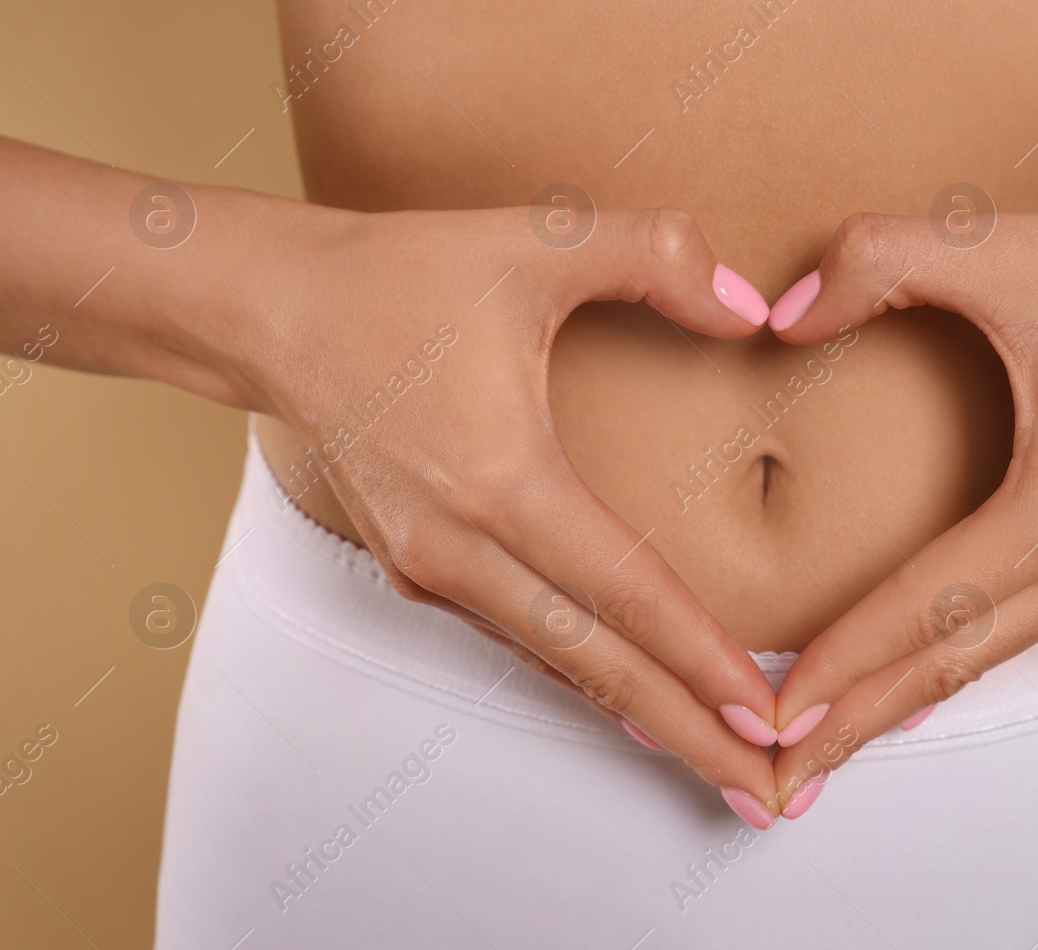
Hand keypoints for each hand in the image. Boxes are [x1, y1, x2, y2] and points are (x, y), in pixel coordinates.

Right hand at [220, 202, 783, 805]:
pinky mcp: (419, 569)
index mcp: (498, 482)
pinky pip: (521, 639)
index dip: (702, 659)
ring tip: (717, 765)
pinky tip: (632, 701)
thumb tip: (753, 307)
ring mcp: (432, 570)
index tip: (767, 716)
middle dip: (688, 736)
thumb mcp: (531, 242)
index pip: (627, 594)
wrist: (270, 312)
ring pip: (557, 665)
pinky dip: (584, 677)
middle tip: (767, 795)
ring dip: (639, 716)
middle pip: (597, 665)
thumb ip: (655, 255)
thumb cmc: (397, 277)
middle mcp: (461, 549)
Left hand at [763, 183, 1037, 813]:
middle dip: (860, 722)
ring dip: (904, 701)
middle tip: (776, 785)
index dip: (842, 661)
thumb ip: (875, 262)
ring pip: (990, 655)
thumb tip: (779, 317)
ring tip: (826, 746)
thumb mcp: (1001, 246)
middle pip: (955, 662)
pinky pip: (1023, 629)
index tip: (772, 717)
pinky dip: (956, 662)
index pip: (925, 607)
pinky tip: (909, 687)